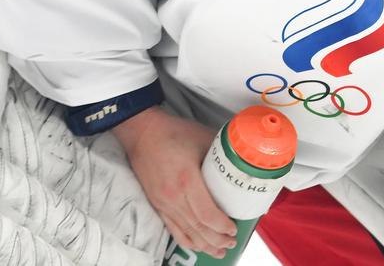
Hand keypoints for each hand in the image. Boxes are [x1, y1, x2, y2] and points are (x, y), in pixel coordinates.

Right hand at [113, 106, 237, 258]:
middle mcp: (174, 196)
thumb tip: (240, 162)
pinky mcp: (157, 205)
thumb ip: (220, 154)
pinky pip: (173, 230)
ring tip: (219, 251)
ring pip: (186, 233)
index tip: (234, 228)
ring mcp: (163, 203)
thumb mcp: (203, 138)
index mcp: (187, 180)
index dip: (222, 226)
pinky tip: (197, 245)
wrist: (143, 133)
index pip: (207, 214)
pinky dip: (187, 240)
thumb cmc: (174, 133)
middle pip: (198, 228)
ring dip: (204, 245)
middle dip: (218, 239)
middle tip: (232, 242)